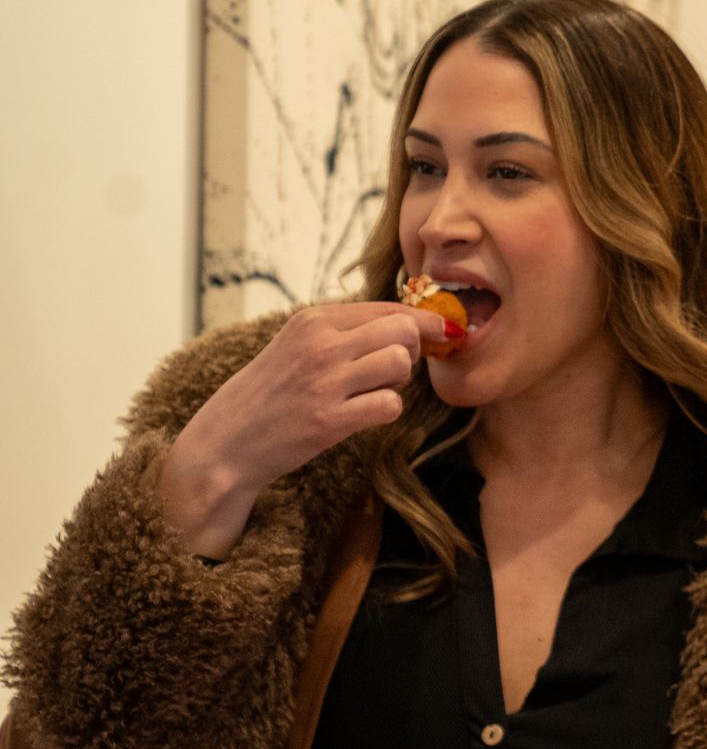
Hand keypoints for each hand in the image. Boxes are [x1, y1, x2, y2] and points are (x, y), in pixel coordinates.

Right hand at [160, 302, 449, 558]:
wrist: (225, 441)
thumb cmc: (271, 392)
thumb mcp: (299, 344)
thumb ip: (346, 331)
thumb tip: (411, 323)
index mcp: (313, 320)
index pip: (390, 308)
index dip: (422, 323)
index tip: (438, 334)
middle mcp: (320, 344)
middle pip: (404, 330)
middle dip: (413, 350)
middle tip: (393, 369)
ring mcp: (325, 382)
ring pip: (401, 363)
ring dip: (398, 381)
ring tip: (372, 390)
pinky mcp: (330, 420)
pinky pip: (390, 405)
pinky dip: (386, 410)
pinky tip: (363, 414)